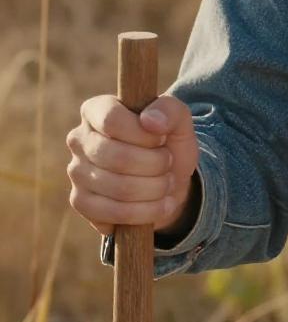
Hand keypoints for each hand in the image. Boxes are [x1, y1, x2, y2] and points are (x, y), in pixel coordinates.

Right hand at [66, 94, 199, 236]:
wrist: (167, 178)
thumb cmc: (168, 142)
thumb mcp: (179, 120)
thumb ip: (170, 110)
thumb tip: (149, 120)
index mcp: (97, 109)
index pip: (111, 119)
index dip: (144, 134)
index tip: (162, 139)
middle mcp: (79, 138)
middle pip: (117, 157)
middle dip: (156, 164)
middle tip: (169, 163)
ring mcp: (76, 171)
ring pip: (118, 187)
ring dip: (155, 188)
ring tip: (168, 182)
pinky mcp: (80, 201)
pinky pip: (111, 212)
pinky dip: (145, 211)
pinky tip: (161, 204)